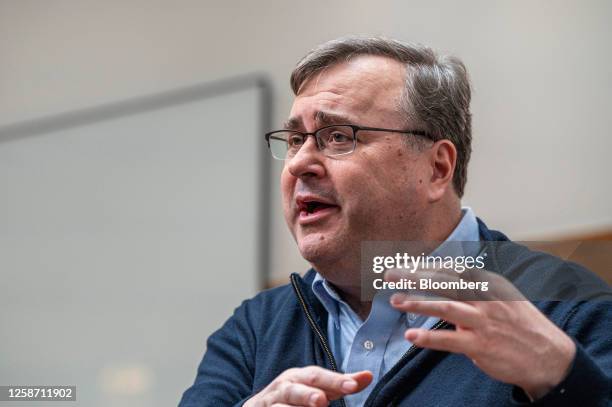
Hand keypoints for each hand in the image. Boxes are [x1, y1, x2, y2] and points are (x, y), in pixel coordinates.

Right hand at [244, 366, 371, 406]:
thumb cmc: (293, 399)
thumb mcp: (315, 389)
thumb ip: (338, 385)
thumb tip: (368, 375)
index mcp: (299, 377)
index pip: (319, 376)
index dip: (336, 380)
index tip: (354, 385)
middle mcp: (284, 386)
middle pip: (297, 388)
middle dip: (308, 394)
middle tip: (321, 401)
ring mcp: (270, 402)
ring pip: (281, 405)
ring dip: (295, 406)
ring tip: (314, 406)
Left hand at [388, 269, 575, 399]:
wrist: (549, 355)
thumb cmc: (519, 324)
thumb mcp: (501, 295)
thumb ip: (474, 286)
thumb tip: (446, 276)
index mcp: (488, 283)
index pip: (450, 270)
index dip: (424, 267)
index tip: (402, 264)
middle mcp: (485, 298)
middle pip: (444, 282)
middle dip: (414, 277)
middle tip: (389, 274)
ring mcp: (483, 322)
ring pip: (446, 307)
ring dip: (418, 303)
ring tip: (395, 301)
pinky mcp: (482, 346)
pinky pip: (451, 340)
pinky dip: (430, 338)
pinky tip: (411, 335)